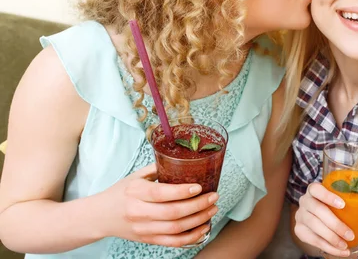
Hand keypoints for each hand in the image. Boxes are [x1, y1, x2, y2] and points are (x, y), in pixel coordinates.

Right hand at [99, 163, 218, 246]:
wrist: (99, 216)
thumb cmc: (120, 192)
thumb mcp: (135, 177)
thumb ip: (157, 168)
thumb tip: (183, 160)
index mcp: (135, 192)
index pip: (161, 193)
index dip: (182, 191)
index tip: (200, 187)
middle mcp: (138, 212)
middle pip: (173, 213)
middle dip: (198, 205)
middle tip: (213, 196)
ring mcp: (143, 229)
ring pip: (176, 229)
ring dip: (199, 220)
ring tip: (212, 209)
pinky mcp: (147, 240)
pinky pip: (173, 242)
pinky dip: (192, 237)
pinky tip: (203, 227)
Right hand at [294, 182, 357, 256]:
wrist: (319, 218)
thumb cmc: (336, 206)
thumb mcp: (349, 200)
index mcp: (315, 189)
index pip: (316, 189)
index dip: (328, 196)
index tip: (343, 204)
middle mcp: (305, 200)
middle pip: (317, 210)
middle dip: (334, 224)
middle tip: (349, 234)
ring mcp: (300, 215)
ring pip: (314, 226)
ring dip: (331, 238)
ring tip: (345, 245)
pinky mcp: (300, 230)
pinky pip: (313, 240)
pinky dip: (327, 247)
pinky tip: (340, 251)